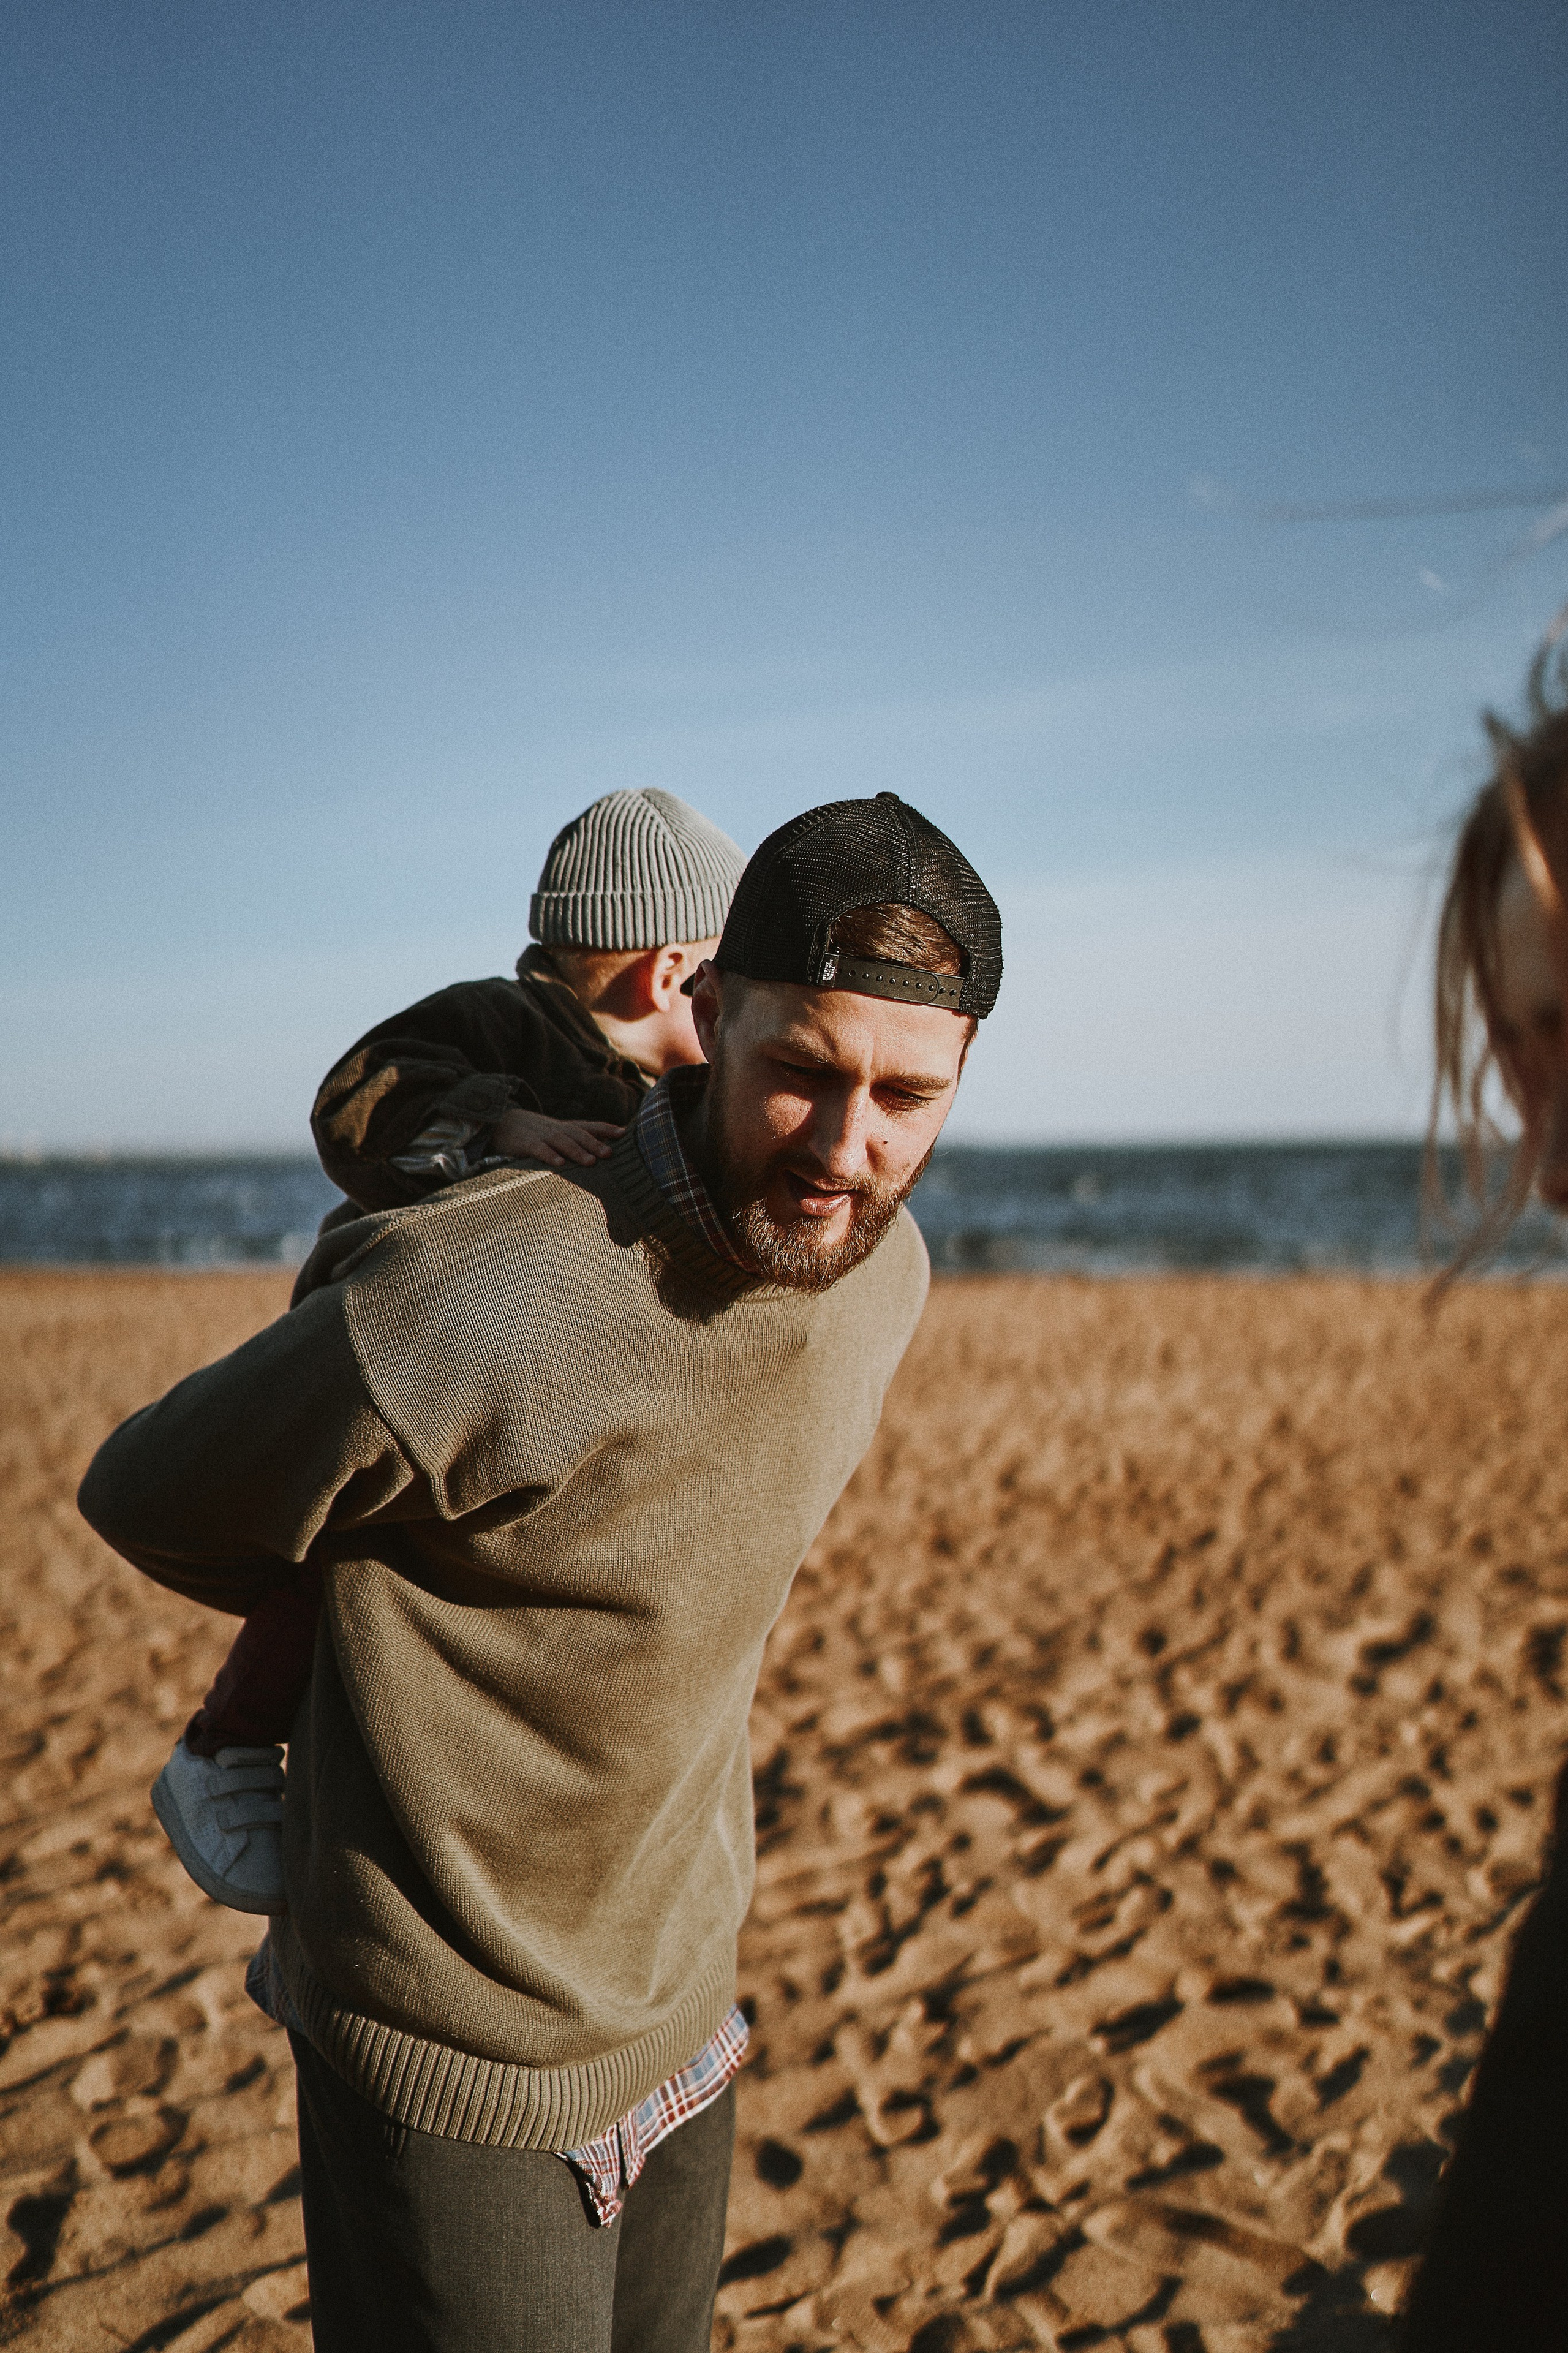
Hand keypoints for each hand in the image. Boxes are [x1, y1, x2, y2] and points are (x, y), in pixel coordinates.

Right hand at [491, 1109, 624, 1166]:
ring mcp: (540, 1136)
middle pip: (578, 1134)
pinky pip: (538, 1149)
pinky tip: (559, 1164)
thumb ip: (576, 1142)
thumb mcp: (556, 1136)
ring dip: (577, 1151)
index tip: (624, 1133)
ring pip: (561, 1141)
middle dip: (595, 1143)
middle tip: (610, 1154)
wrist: (500, 1125)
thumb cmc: (535, 1135)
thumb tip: (605, 1150)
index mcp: (565, 1129)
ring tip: (591, 1162)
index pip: (588, 1126)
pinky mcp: (524, 1144)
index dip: (605, 1128)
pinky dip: (549, 1155)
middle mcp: (555, 1130)